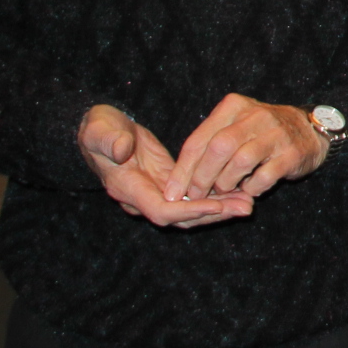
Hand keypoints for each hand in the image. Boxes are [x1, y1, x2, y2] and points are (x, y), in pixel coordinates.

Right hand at [78, 105, 251, 229]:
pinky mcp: (167, 185)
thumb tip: (121, 150)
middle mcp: (142, 199)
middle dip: (213, 214)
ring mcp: (156, 194)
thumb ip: (110, 140)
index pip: (161, 210)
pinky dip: (215, 198)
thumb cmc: (99, 129)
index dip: (189, 210)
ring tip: (248, 203)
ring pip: (190, 211)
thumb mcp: (100, 130)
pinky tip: (239, 193)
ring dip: (219, 209)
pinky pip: (193, 198)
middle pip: (181, 218)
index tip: (216, 205)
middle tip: (245, 207)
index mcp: (126, 188)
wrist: (101, 132)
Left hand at [165, 94, 330, 201]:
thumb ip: (210, 144)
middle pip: (219, 148)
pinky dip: (252, 188)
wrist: (309, 130)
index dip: (183, 168)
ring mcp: (276, 134)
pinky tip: (249, 189)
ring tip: (224, 190)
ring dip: (226, 183)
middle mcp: (255, 116)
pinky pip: (264, 176)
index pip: (200, 138)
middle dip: (202, 177)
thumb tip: (181, 180)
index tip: (172, 191)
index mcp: (234, 107)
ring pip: (240, 161)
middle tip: (195, 195)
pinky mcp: (292, 153)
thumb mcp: (235, 126)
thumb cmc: (262, 132)